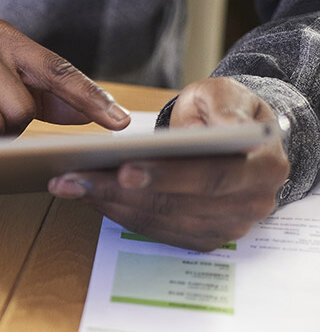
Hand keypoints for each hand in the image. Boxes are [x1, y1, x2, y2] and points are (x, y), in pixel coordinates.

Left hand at [48, 77, 288, 250]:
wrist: (230, 137)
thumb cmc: (223, 112)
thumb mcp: (224, 93)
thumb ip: (222, 107)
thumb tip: (223, 129)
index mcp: (265, 168)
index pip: (213, 177)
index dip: (168, 176)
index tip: (124, 169)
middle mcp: (251, 205)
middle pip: (177, 205)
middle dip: (119, 192)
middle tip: (73, 178)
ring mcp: (227, 227)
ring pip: (159, 221)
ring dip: (108, 204)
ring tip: (67, 184)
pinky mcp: (201, 237)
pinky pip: (153, 230)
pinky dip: (116, 213)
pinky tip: (85, 195)